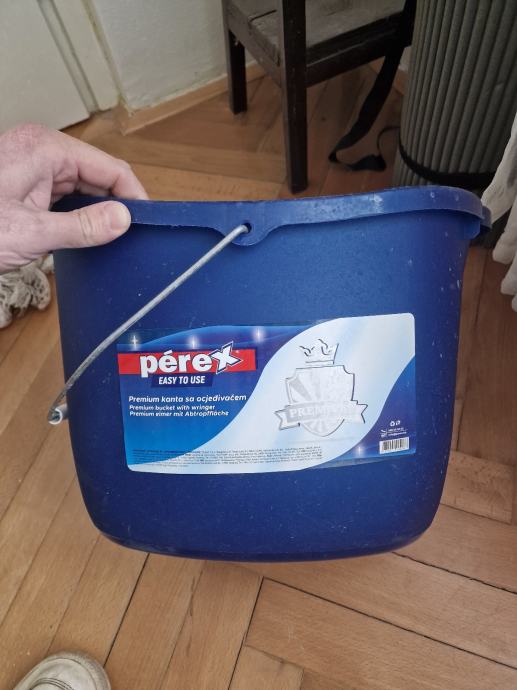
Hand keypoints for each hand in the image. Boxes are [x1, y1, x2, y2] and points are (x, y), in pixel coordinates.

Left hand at [0, 123, 147, 272]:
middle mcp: (42, 149)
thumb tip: (125, 219)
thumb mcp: (32, 233)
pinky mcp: (26, 180)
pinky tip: (84, 233)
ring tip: (110, 238)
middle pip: (98, 175)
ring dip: (96, 210)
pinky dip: (77, 212)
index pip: (110, 168)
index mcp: (46, 149)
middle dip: (116, 204)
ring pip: (83, 186)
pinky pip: (65, 193)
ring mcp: (33, 163)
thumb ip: (83, 227)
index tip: (150, 223)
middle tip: (133, 237)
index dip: (134, 196)